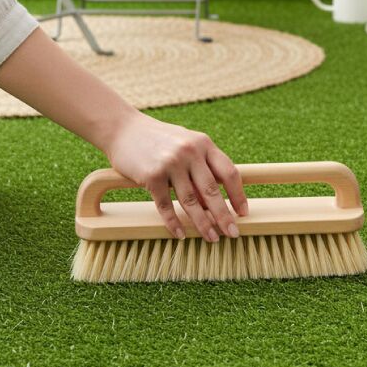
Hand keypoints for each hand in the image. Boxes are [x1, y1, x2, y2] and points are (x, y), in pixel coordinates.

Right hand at [104, 111, 247, 241]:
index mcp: (204, 144)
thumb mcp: (186, 143)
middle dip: (224, 216)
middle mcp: (190, 152)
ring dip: (202, 224)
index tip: (243, 213)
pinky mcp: (151, 175)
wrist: (123, 128)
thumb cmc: (158, 139)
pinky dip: (173, 223)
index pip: (229, 172)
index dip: (238, 195)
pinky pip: (166, 205)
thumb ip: (202, 165)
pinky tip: (180, 234)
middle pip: (212, 191)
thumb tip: (214, 200)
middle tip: (233, 233)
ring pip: (191, 201)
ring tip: (211, 238)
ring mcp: (171, 163)